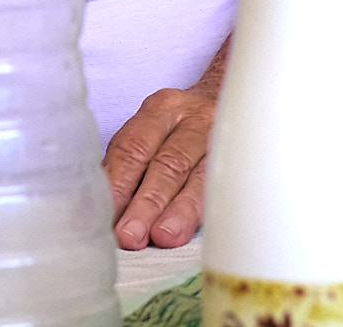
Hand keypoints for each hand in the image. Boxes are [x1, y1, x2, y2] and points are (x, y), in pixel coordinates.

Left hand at [101, 80, 216, 248]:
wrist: (225, 105)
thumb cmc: (178, 129)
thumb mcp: (151, 130)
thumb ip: (128, 163)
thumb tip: (101, 206)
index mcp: (161, 109)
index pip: (134, 147)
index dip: (119, 184)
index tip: (106, 218)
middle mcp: (193, 121)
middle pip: (167, 163)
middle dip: (146, 203)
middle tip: (130, 235)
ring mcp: (221, 141)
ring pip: (198, 178)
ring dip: (178, 212)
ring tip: (162, 237)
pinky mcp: (241, 162)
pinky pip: (222, 189)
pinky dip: (203, 213)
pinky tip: (193, 231)